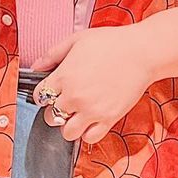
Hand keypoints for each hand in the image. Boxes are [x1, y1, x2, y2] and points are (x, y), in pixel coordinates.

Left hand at [32, 24, 153, 143]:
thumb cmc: (111, 42)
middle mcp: (75, 96)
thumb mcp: (77, 39)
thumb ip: (53, 54)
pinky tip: (92, 118)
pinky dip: (88, 132)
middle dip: (55, 109)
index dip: (44, 93)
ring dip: (69, 124)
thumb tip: (35, 67)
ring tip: (79, 112)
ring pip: (67, 132)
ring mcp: (91, 110)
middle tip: (67, 101)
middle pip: (51, 116)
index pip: (40, 96)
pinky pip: (89, 138)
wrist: (142, 52)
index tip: (52, 91)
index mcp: (64, 76)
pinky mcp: (108, 118)